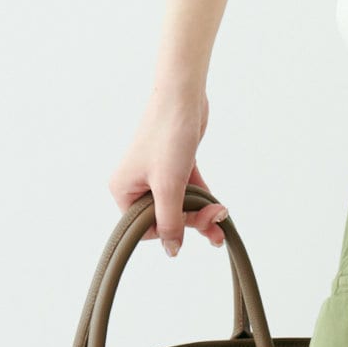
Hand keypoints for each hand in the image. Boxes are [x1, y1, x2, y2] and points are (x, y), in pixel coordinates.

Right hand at [108, 81, 226, 255]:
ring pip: (181, 206)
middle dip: (192, 220)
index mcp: (124, 189)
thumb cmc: (168, 136)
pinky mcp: (175, 166)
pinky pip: (189, 192)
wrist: (183, 96)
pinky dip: (204, 199)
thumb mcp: (168, 186)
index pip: (143, 228)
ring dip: (203, 213)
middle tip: (215, 216)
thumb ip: (169, 221)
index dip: (169, 230)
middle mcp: (137, 183)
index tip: (189, 224)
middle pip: (165, 218)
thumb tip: (171, 250)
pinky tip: (220, 208)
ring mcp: (157, 175)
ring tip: (223, 219)